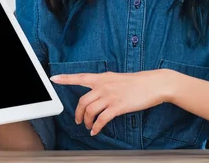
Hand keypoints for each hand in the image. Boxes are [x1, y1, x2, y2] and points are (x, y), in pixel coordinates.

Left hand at [50, 69, 175, 135]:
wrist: (154, 84)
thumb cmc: (138, 82)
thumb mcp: (118, 78)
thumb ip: (106, 83)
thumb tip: (98, 90)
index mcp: (103, 77)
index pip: (80, 77)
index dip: (66, 78)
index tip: (54, 79)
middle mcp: (104, 85)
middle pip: (82, 101)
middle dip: (78, 113)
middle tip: (79, 120)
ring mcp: (111, 96)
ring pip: (90, 111)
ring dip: (87, 122)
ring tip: (90, 127)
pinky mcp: (118, 106)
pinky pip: (102, 119)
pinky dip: (97, 127)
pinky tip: (96, 130)